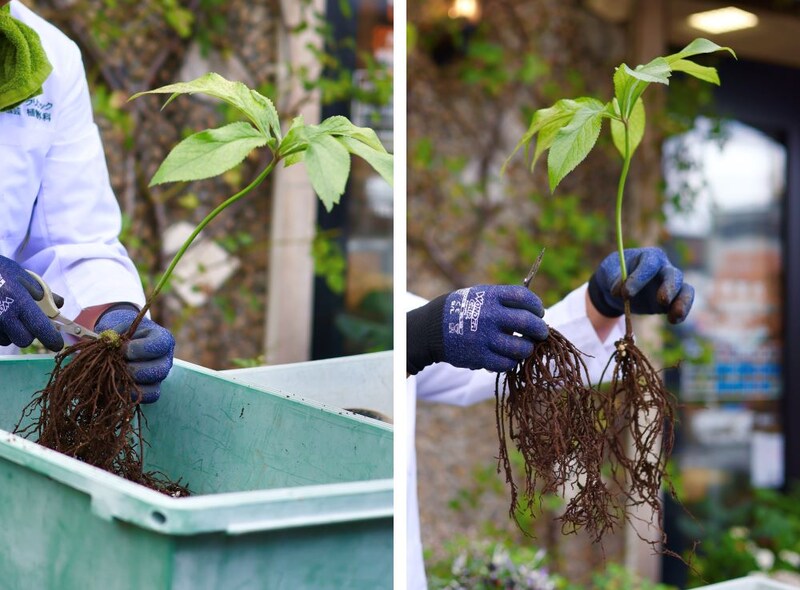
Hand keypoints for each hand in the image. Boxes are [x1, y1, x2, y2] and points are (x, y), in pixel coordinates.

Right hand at [0, 256, 62, 350]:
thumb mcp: (23, 277)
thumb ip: (43, 293)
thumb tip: (59, 305)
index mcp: (19, 301)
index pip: (41, 329)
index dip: (51, 339)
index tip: (57, 344)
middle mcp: (3, 315)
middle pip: (24, 340)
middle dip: (28, 333)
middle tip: (26, 321)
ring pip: (7, 340)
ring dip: (10, 332)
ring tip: (5, 313)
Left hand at [95, 308, 174, 402]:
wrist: (120, 342)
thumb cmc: (121, 333)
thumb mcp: (117, 327)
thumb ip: (113, 335)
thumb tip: (107, 345)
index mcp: (162, 339)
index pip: (159, 345)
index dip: (139, 349)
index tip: (121, 348)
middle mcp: (165, 359)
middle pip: (158, 371)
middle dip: (133, 370)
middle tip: (115, 366)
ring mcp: (159, 377)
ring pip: (153, 387)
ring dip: (129, 384)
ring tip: (112, 377)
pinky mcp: (151, 389)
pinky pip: (147, 397)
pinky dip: (130, 394)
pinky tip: (115, 386)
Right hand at [407, 285, 548, 373]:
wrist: (433, 328)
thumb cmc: (464, 309)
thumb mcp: (481, 294)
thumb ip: (505, 301)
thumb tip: (534, 312)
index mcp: (491, 297)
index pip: (525, 298)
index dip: (536, 306)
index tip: (538, 312)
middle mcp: (489, 316)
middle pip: (528, 323)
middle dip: (540, 329)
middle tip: (541, 332)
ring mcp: (485, 338)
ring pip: (521, 348)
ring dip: (527, 348)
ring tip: (525, 347)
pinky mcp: (480, 357)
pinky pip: (507, 364)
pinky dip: (512, 361)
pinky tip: (509, 357)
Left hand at [588, 248, 693, 323]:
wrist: (619, 287)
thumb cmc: (614, 274)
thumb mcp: (608, 273)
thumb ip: (614, 280)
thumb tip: (619, 291)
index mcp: (648, 257)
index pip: (649, 264)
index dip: (640, 278)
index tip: (626, 294)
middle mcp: (663, 268)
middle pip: (672, 274)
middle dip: (669, 287)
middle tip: (662, 301)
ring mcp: (671, 283)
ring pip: (685, 288)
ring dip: (681, 301)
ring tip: (674, 316)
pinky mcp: (673, 298)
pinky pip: (684, 302)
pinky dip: (681, 311)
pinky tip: (673, 320)